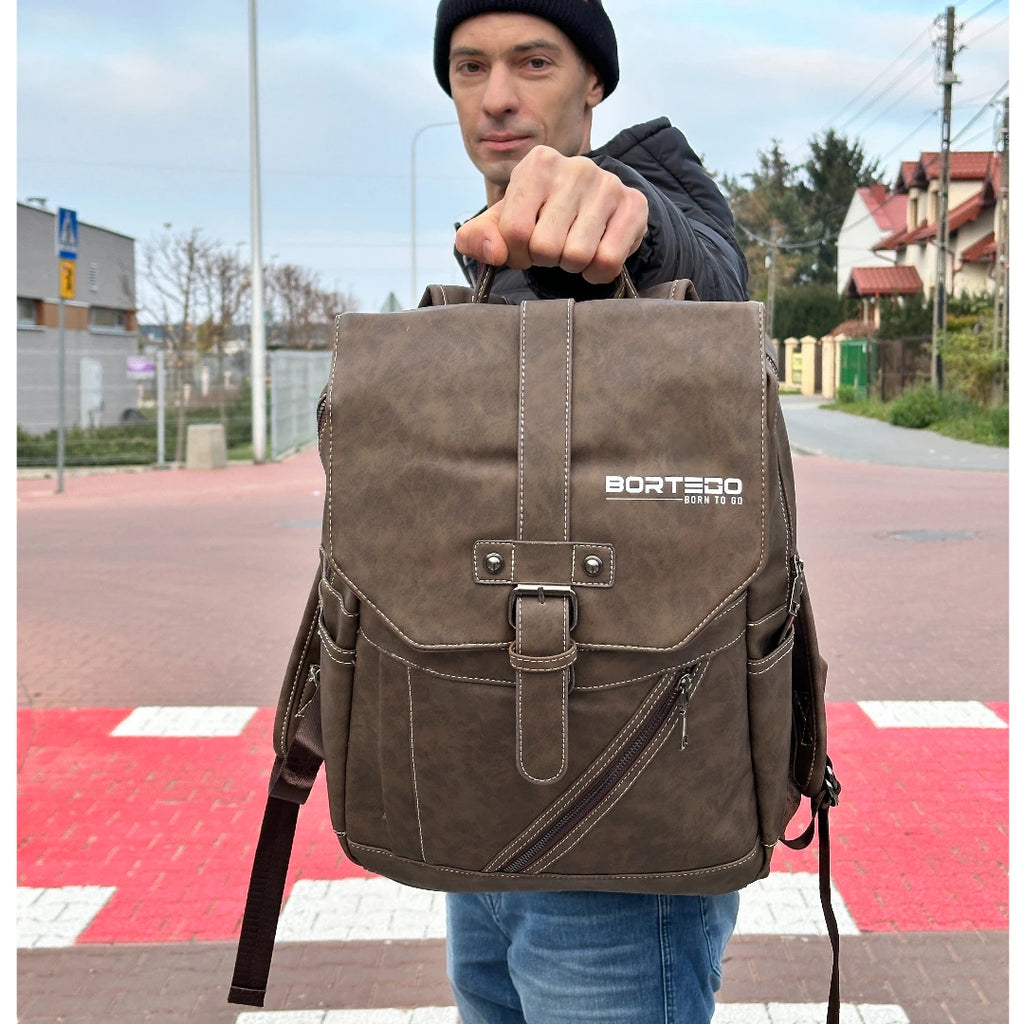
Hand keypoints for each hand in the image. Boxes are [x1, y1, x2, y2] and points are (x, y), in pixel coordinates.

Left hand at [455, 146, 648, 284]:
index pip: (514, 231)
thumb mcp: (503, 223)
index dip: (517, 254)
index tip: (526, 248)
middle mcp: (575, 167)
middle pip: (546, 247)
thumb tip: (492, 252)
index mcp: (537, 164)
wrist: (595, 207)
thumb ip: (477, 238)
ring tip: (573, 249)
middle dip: (546, 260)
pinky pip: (608, 261)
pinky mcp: (634, 205)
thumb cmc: (541, 217)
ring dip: (572, 266)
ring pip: (577, 256)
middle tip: (553, 249)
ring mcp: (608, 184)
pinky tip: (595, 256)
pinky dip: (597, 272)